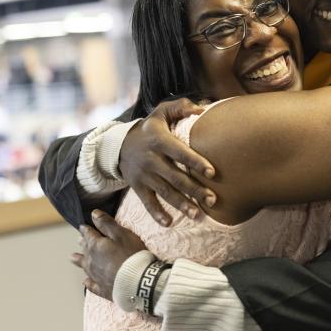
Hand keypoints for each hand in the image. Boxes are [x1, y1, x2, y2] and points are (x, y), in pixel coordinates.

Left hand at [71, 210, 146, 299]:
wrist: (136, 281)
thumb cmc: (131, 254)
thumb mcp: (121, 234)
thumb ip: (107, 223)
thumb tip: (93, 213)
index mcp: (95, 246)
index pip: (88, 234)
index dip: (86, 229)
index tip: (82, 226)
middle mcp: (91, 261)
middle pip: (85, 249)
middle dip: (83, 243)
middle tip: (79, 240)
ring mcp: (95, 275)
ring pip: (84, 266)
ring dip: (79, 260)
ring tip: (73, 257)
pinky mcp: (101, 288)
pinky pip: (91, 284)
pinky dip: (88, 281)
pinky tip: (85, 281)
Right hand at [119, 98, 217, 225]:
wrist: (118, 144)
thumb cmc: (150, 128)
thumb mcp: (161, 112)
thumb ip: (181, 107)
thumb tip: (202, 109)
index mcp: (159, 139)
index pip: (179, 152)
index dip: (195, 162)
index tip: (212, 172)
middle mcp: (150, 158)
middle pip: (175, 177)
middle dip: (194, 190)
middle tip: (212, 200)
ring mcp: (143, 175)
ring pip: (165, 192)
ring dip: (182, 204)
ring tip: (197, 215)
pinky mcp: (137, 186)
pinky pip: (147, 202)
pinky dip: (157, 214)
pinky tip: (169, 223)